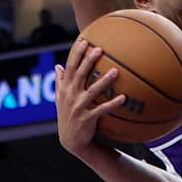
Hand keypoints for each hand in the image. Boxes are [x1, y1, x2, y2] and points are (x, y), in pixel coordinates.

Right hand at [54, 39, 124, 156]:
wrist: (71, 140)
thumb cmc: (68, 116)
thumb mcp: (61, 98)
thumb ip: (60, 81)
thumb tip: (57, 65)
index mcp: (65, 88)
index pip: (69, 67)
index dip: (75, 54)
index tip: (83, 40)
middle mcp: (70, 95)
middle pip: (79, 74)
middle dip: (88, 61)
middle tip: (99, 49)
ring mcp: (78, 107)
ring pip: (92, 91)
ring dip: (104, 81)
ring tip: (116, 71)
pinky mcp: (87, 118)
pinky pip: (101, 110)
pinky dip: (112, 104)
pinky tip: (124, 98)